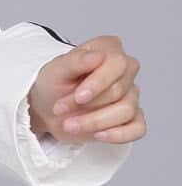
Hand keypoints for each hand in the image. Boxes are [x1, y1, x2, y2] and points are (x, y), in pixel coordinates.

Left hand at [28, 35, 145, 145]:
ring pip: (127, 110)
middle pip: (119, 90)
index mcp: (109, 50)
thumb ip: (75, 61)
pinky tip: (98, 135)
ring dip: (95, 122)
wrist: (47, 110)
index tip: (79, 96)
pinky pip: (138, 128)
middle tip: (60, 109)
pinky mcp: (130, 118)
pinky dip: (119, 135)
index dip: (99, 82)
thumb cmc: (53, 85)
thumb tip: (96, 57)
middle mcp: (124, 70)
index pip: (118, 63)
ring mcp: (130, 94)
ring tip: (70, 125)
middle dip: (88, 105)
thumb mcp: (55, 70)